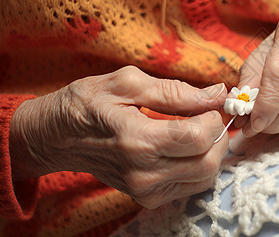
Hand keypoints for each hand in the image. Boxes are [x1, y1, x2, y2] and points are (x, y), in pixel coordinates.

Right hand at [9, 66, 227, 208]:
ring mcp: (145, 190)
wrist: (58, 137)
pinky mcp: (147, 198)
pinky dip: (199, 164)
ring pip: (204, 177)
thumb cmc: (88, 103)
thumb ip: (176, 90)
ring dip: (212, 151)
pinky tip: (186, 147)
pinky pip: (191, 186)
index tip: (209, 104)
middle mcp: (143, 173)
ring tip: (198, 130)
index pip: (198, 137)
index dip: (213, 117)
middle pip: (208, 162)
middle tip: (208, 116)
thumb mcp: (128, 83)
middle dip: (218, 136)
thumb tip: (216, 93)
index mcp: (137, 140)